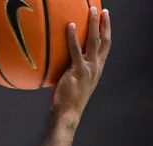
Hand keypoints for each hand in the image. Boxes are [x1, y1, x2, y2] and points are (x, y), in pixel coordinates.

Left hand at [52, 7, 110, 122]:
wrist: (68, 113)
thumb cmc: (68, 101)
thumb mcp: (75, 83)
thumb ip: (73, 72)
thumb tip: (60, 67)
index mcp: (97, 69)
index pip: (105, 47)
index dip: (107, 32)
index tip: (106, 20)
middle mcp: (96, 67)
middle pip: (104, 40)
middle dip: (104, 24)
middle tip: (103, 10)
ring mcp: (88, 68)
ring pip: (94, 41)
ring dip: (93, 24)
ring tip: (91, 10)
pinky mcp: (77, 71)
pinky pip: (75, 50)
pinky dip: (73, 37)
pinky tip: (70, 26)